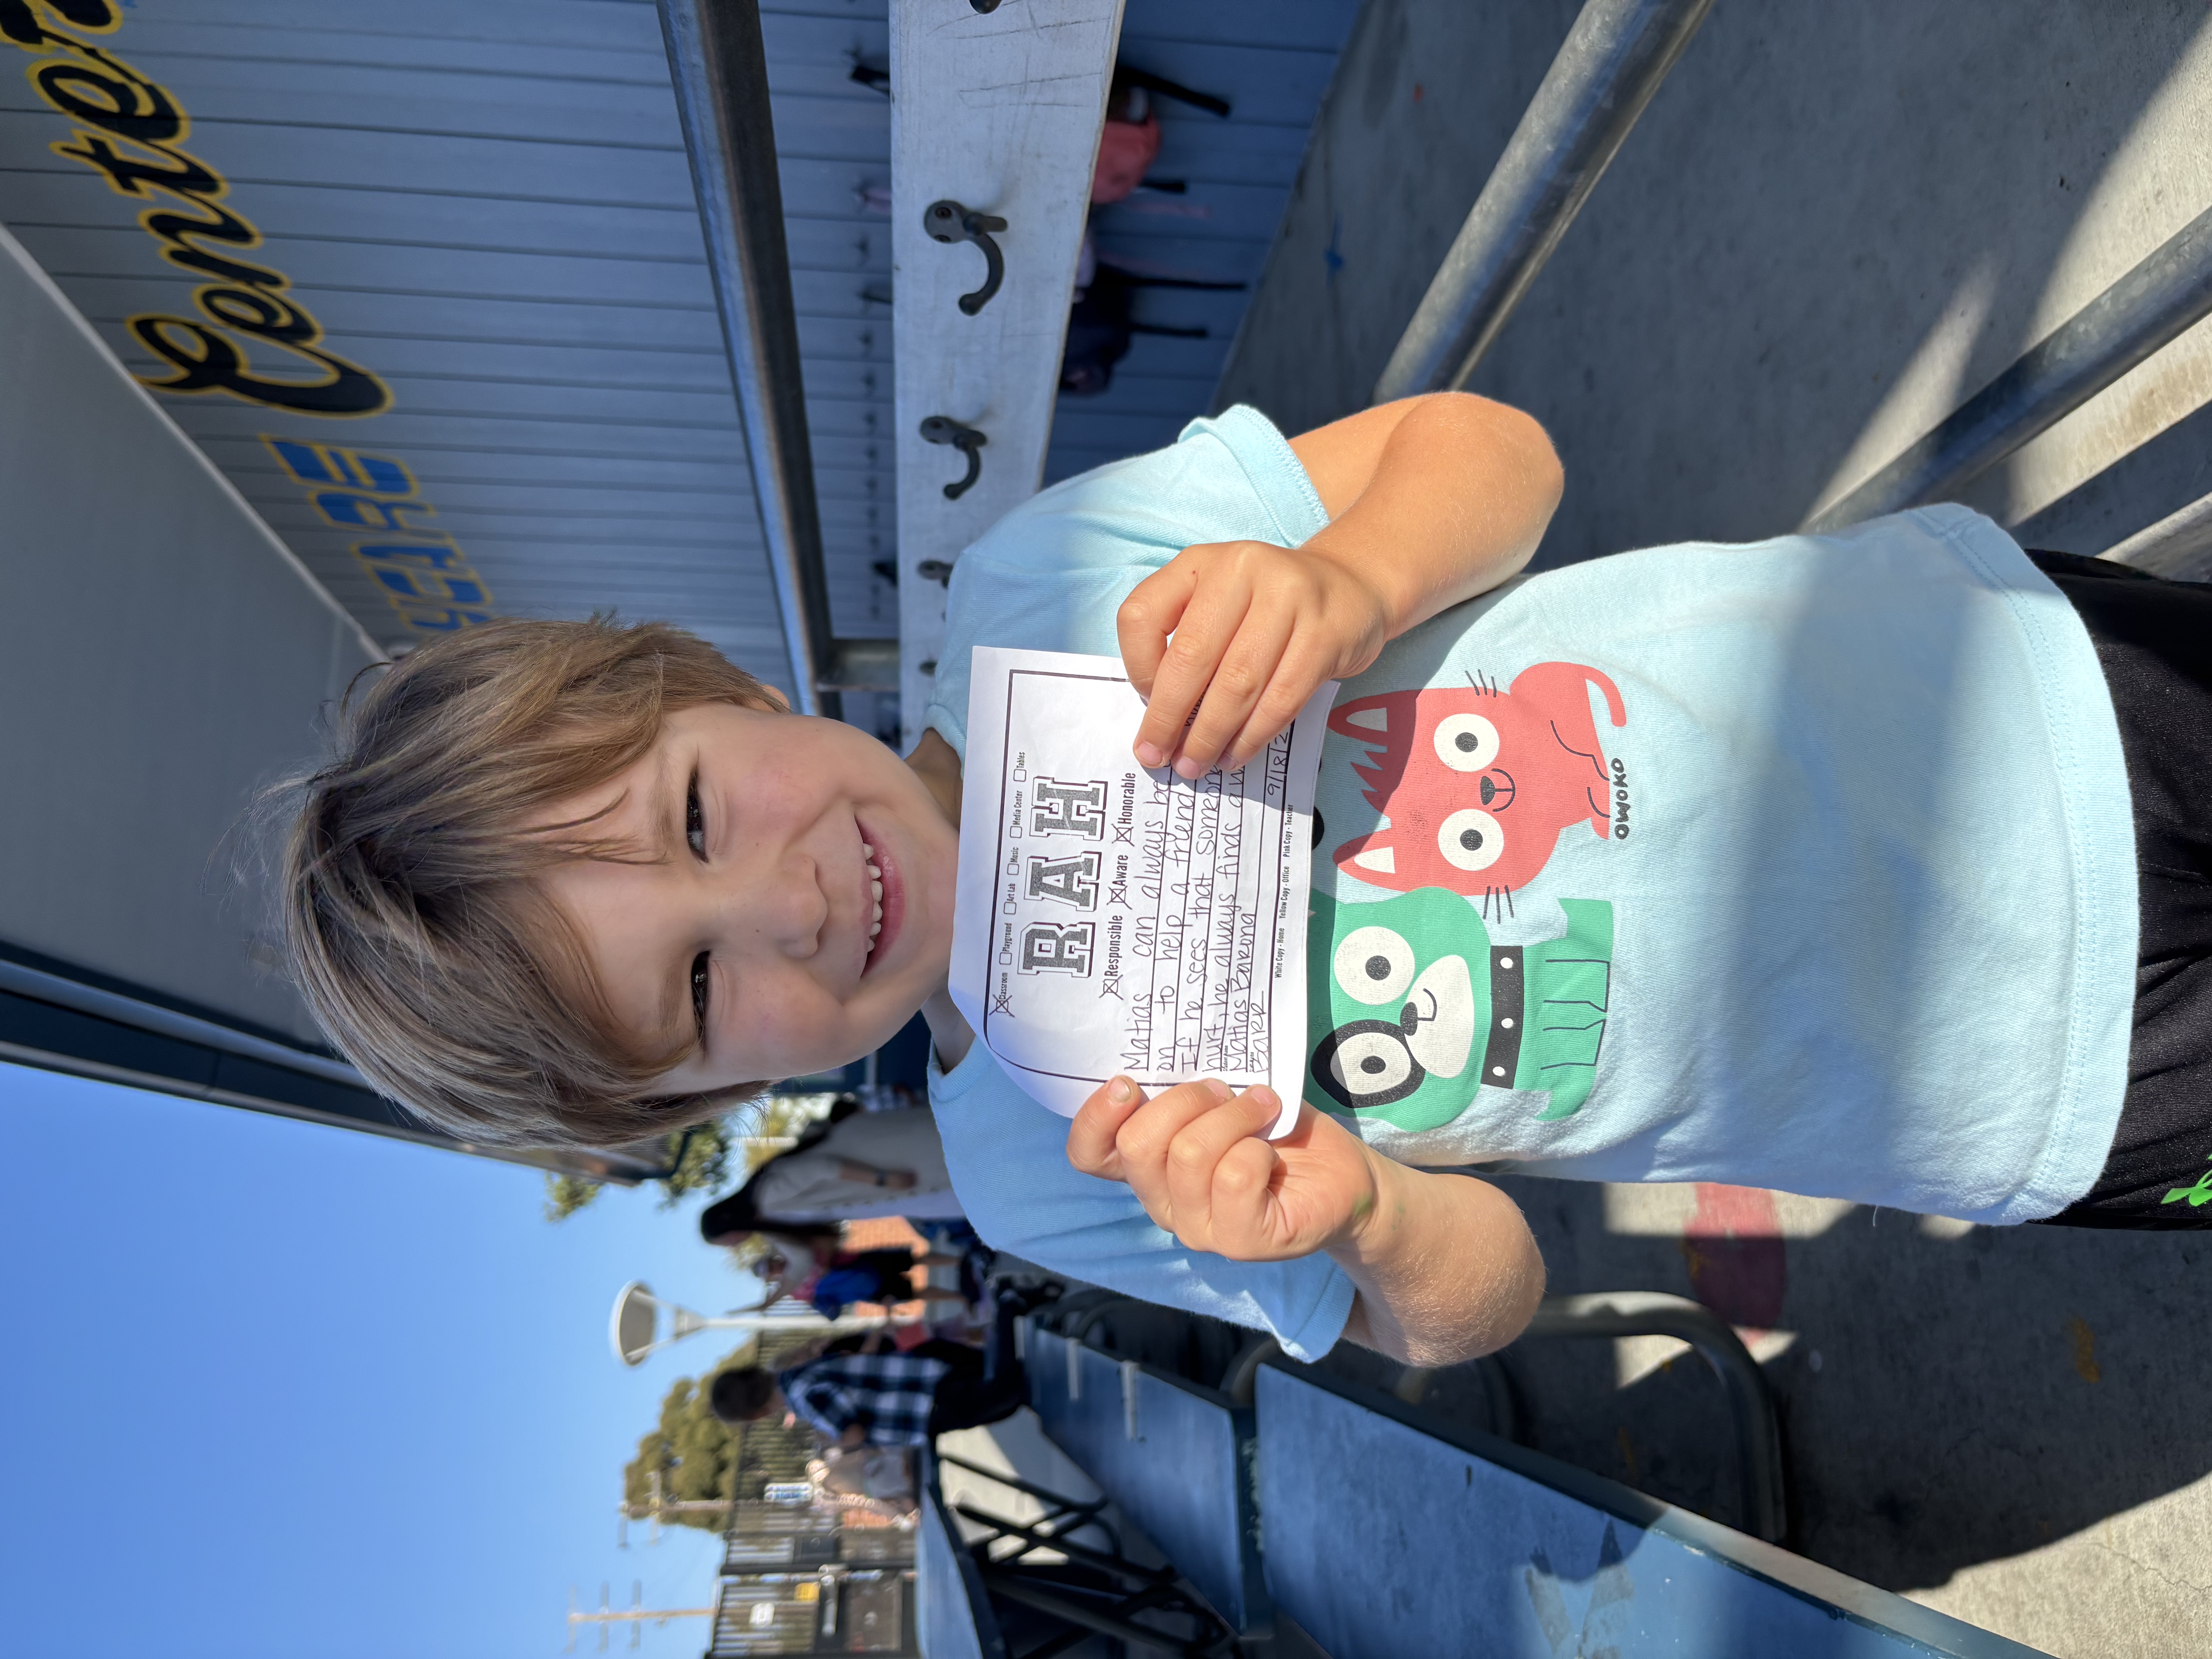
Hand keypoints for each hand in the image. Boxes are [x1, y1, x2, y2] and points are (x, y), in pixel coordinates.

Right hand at [1066, 1076, 1380, 1260]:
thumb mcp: (1224, 1101)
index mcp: (1149, 1169)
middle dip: (1188, 1099)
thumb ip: (1184, 1095)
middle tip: (1229, 1091)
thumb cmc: (1278, 1132)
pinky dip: (1258, 1148)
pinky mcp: (1241, 1242)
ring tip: (1263, 1108)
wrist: (1342, 1175)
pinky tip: (1273, 1152)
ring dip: (1234, 1115)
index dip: (1095, 1117)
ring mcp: (1200, 1230)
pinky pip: (1233, 1177)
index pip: (1088, 1155)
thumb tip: (1162, 1066)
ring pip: (1189, 1155)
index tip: (1129, 1083)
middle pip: (1139, 1145)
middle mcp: (1164, 1205)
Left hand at [1117, 538, 1389, 778]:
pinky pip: (1281, 699)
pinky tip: (1235, 755)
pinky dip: (1252, 736)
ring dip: (1210, 735)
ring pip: (1238, 683)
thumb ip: (1184, 642)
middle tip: (1157, 756)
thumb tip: (1159, 719)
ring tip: (1195, 764)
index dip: (1136, 667)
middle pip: (1192, 656)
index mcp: (1200, 562)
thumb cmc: (1267, 607)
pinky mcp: (1326, 634)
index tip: (1145, 701)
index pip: (1143, 615)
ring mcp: (1290, 598)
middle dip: (1168, 717)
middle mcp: (1243, 569)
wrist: (1350, 587)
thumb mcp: (1217, 601)